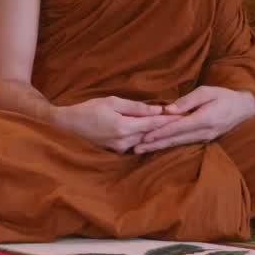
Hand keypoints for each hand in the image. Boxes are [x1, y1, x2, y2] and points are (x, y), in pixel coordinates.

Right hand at [52, 96, 178, 153]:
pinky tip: (153, 132)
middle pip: (153, 133)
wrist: (68, 126)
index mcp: (124, 127)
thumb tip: (157, 110)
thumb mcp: (111, 102)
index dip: (171, 119)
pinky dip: (145, 137)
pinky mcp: (117, 152)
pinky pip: (136, 143)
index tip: (186, 116)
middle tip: (186, 120)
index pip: (154, 123)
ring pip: (145, 139)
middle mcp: (125, 141)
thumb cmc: (88, 109)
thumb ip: (135, 107)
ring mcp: (121, 149)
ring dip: (158, 133)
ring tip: (174, 126)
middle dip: (168, 127)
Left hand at [132, 86, 254, 154]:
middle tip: (136, 148)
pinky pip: (183, 143)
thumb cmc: (223, 96)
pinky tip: (158, 147)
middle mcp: (204, 132)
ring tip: (142, 150)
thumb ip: (187, 101)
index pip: (178, 127)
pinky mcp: (204, 139)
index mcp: (205, 119)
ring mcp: (205, 138)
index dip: (161, 132)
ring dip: (159, 147)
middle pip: (175, 139)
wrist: (243, 108)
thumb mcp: (206, 92)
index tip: (145, 136)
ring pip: (178, 143)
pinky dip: (169, 145)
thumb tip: (168, 109)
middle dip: (155, 144)